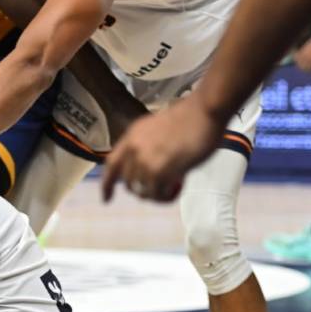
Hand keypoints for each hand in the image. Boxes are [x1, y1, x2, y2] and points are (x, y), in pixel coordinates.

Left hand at [102, 94, 221, 202]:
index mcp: (132, 136)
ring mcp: (144, 161)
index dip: (106, 184)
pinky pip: (157, 194)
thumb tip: (152, 171)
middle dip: (143, 190)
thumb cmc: (190, 118)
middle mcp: (133, 149)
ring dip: (158, 194)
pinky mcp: (158, 171)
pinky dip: (167, 196)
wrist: (204, 111)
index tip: (105, 200)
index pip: (111, 164)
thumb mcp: (159, 131)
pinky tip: (179, 187)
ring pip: (143, 191)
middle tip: (163, 188)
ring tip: (175, 187)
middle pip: (129, 182)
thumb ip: (149, 148)